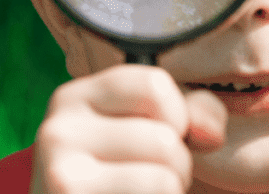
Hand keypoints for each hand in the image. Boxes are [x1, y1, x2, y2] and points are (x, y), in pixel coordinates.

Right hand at [30, 64, 226, 193]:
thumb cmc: (120, 178)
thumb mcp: (145, 132)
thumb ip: (187, 113)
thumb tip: (210, 133)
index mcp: (73, 98)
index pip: (154, 85)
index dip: (177, 116)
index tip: (161, 137)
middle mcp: (58, 129)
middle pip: (165, 140)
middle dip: (177, 168)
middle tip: (148, 181)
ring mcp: (61, 172)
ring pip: (165, 178)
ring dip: (170, 192)